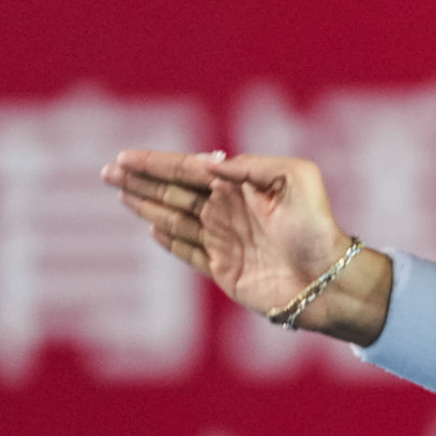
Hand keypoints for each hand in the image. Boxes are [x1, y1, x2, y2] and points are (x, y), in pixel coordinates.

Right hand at [103, 150, 354, 326]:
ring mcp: (223, 239)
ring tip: (119, 191)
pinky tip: (152, 227)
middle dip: (141, 180)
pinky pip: (188, 250)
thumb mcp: (296, 178)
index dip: (157, 163)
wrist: (327, 278)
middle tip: (108, 171)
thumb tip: (209, 162)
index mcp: (242, 185)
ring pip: (174, 217)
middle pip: (174, 190)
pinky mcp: (223, 269)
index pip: (190, 169)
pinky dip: (169, 240)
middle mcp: (228, 209)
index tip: (125, 157)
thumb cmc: (317, 226)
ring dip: (146, 204)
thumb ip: (251, 166)